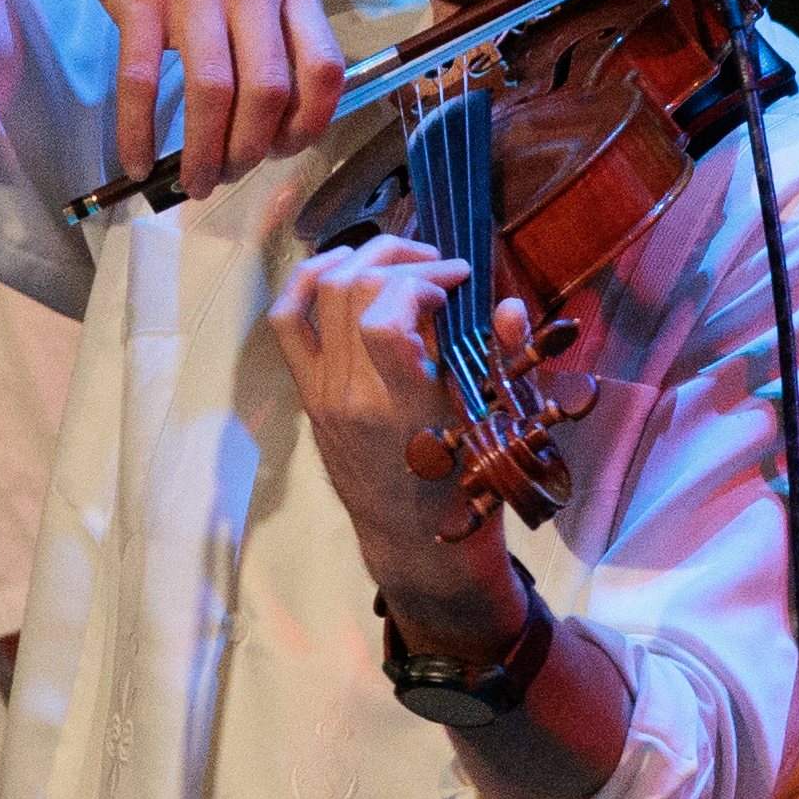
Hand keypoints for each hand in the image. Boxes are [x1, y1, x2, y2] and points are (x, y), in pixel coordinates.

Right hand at [54, 0, 355, 185]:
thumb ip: (281, 34)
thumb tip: (289, 124)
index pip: (325, 69)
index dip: (310, 124)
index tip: (284, 152)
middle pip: (269, 91)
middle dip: (250, 152)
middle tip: (230, 177)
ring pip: (211, 92)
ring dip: (202, 152)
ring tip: (192, 181)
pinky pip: (141, 79)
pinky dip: (138, 131)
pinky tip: (136, 159)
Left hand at [272, 230, 523, 621]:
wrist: (413, 540)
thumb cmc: (466, 488)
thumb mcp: (498, 430)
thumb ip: (505, 362)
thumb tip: (510, 306)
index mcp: (404, 409)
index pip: (385, 318)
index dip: (423, 280)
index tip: (461, 282)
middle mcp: (353, 396)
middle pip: (354, 290)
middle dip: (402, 259)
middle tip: (441, 266)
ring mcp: (322, 393)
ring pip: (320, 293)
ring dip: (363, 259)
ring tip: (402, 259)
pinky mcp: (309, 393)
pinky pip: (288, 321)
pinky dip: (308, 281)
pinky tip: (340, 266)